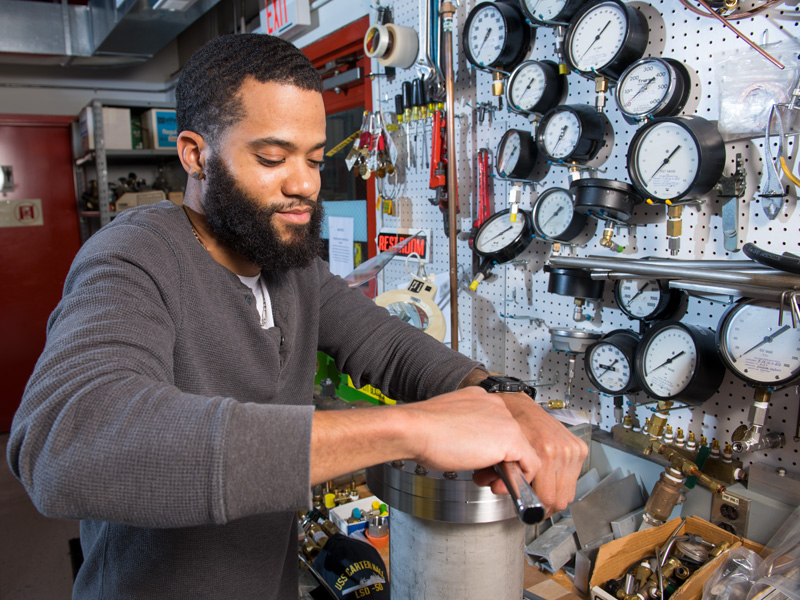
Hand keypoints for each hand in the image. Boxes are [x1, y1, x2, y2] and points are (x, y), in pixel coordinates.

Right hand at [401, 387, 541, 484]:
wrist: (414, 430)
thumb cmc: (421, 430)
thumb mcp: (449, 426)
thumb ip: (466, 432)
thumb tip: (471, 449)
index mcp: (479, 399)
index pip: (498, 426)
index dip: (490, 450)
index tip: (479, 462)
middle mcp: (495, 405)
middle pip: (513, 439)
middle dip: (500, 462)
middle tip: (484, 476)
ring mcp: (505, 420)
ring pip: (523, 451)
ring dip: (508, 471)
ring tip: (488, 480)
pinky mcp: (510, 438)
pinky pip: (530, 464)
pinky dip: (519, 479)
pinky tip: (499, 485)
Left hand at [473, 393, 586, 513]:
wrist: (518, 404)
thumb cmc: (508, 424)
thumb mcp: (499, 452)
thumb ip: (498, 475)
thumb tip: (498, 490)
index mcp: (544, 451)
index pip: (547, 497)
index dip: (535, 507)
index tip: (530, 508)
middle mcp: (562, 450)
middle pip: (561, 499)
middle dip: (545, 505)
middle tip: (534, 502)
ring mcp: (572, 449)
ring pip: (569, 492)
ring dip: (555, 494)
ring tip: (541, 489)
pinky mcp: (578, 447)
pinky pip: (574, 477)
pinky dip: (562, 481)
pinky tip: (549, 475)